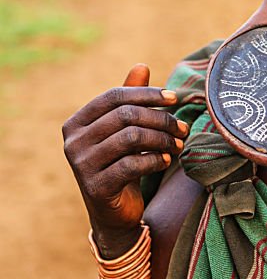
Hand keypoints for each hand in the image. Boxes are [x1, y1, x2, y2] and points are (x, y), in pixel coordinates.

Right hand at [63, 65, 187, 254]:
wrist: (114, 213)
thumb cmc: (121, 165)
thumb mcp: (125, 132)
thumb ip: (130, 101)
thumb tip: (142, 65)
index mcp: (76, 122)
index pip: (114, 96)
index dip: (147, 94)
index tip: (175, 98)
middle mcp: (73, 142)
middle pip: (125, 115)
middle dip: (160, 118)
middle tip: (183, 128)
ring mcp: (82, 165)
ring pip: (131, 138)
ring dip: (162, 139)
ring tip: (178, 145)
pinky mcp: (96, 187)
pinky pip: (132, 164)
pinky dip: (154, 160)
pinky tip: (166, 160)